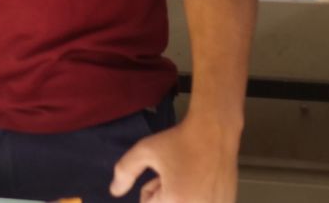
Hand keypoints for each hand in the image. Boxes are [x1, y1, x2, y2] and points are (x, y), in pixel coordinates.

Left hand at [110, 116, 238, 202]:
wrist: (214, 132)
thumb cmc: (179, 142)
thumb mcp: (145, 151)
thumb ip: (125, 171)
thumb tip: (114, 191)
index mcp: (176, 201)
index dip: (151, 189)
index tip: (160, 176)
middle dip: (165, 196)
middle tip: (174, 177)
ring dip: (182, 198)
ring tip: (187, 179)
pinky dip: (198, 198)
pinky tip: (201, 183)